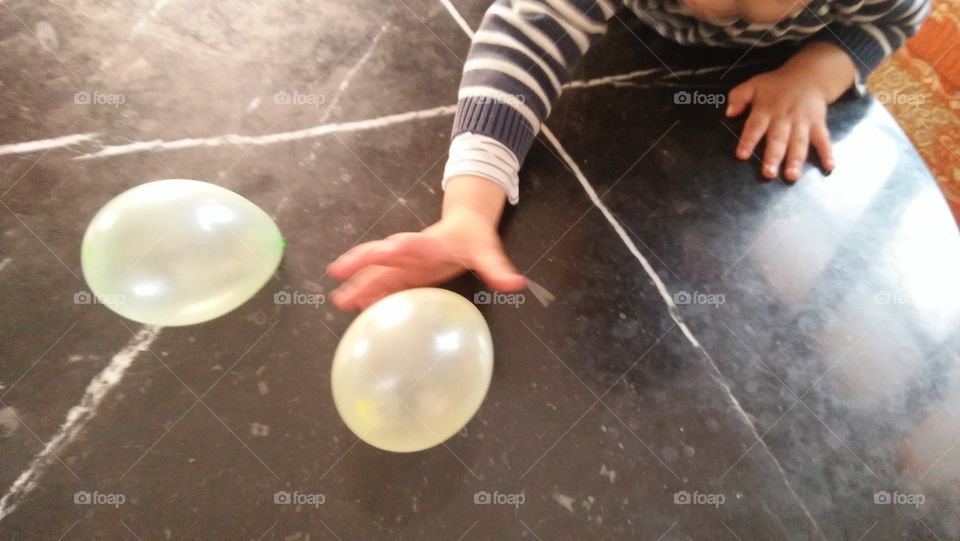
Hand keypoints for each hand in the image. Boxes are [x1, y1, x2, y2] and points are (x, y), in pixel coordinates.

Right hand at [328, 176, 525, 309]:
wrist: (466, 224)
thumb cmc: (474, 238)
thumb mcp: (487, 251)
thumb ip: (497, 268)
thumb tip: (515, 284)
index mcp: (428, 244)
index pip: (409, 245)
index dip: (396, 248)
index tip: (384, 251)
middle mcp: (410, 252)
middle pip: (381, 257)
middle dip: (361, 265)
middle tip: (339, 274)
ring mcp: (404, 263)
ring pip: (376, 271)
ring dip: (358, 284)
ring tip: (339, 300)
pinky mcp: (404, 272)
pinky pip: (382, 283)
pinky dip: (368, 293)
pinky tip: (356, 306)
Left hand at [725, 43, 855, 180]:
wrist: (809, 75)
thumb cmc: (778, 85)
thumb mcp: (754, 84)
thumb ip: (738, 97)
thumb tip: (729, 112)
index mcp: (766, 110)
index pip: (755, 126)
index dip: (748, 140)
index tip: (742, 155)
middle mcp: (784, 118)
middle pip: (778, 139)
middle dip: (773, 157)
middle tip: (768, 173)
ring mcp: (802, 122)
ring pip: (798, 143)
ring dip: (795, 159)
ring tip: (792, 175)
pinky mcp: (818, 124)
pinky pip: (823, 140)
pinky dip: (827, 153)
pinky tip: (829, 166)